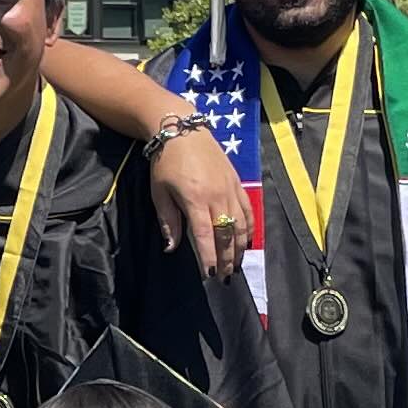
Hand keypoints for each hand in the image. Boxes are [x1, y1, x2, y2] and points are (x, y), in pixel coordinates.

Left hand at [148, 122, 250, 270]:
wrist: (182, 130)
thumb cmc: (165, 162)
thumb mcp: (159, 192)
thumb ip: (167, 221)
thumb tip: (172, 248)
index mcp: (195, 199)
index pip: (204, 235)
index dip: (209, 257)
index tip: (210, 274)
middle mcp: (217, 195)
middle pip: (226, 233)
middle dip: (227, 258)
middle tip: (225, 277)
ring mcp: (230, 188)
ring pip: (240, 224)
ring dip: (240, 247)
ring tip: (237, 265)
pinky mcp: (237, 182)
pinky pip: (248, 209)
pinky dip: (249, 227)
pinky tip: (248, 241)